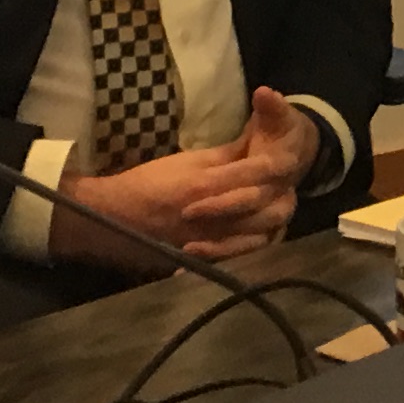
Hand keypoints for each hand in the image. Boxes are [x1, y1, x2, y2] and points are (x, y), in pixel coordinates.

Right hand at [59, 87, 317, 269]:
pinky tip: (261, 234)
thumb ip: (225, 156)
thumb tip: (255, 144)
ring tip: (278, 209)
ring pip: (261, 235)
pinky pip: (241, 255)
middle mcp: (213, 216)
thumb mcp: (187, 161)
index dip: (279, 165)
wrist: (112, 216)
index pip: (258, 173)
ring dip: (274, 221)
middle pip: (268, 209)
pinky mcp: (204, 258)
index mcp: (207, 184)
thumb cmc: (148, 183)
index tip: (292, 158)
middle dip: (284, 197)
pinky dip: (255, 245)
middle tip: (290, 188)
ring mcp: (209, 241)